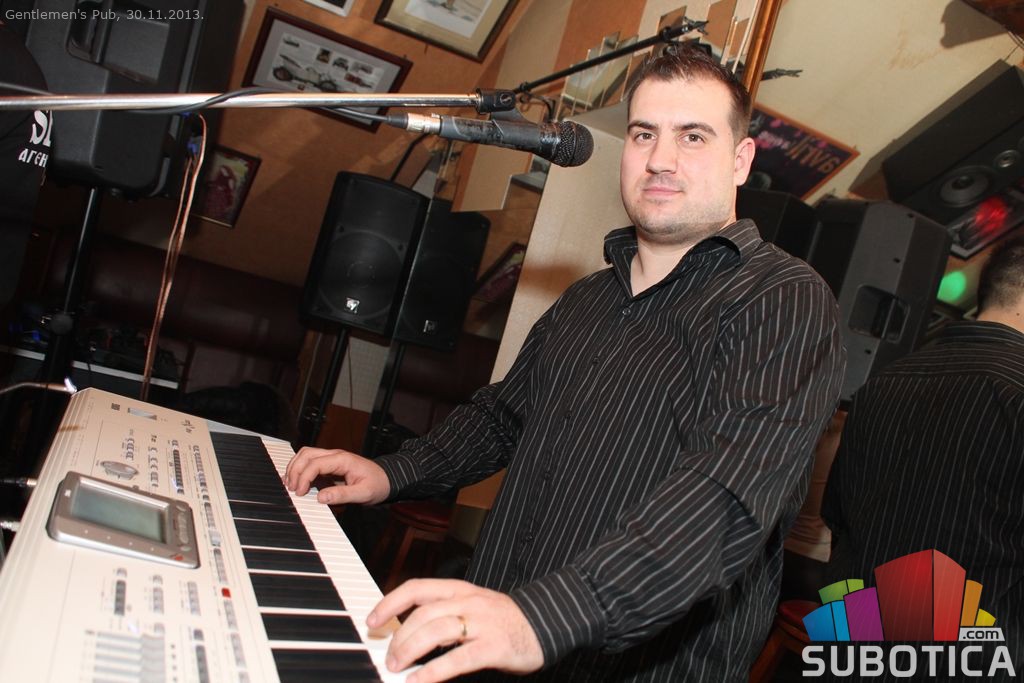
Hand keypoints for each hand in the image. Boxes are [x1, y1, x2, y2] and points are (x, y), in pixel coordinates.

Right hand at [283, 446, 389, 504]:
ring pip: (306, 454)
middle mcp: (335, 455)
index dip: (304, 477)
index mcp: (343, 460)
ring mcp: (332, 458)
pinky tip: (296, 481)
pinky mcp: (330, 464)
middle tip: (291, 489)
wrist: (387, 479)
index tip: (300, 493)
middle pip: (306, 454)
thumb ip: (342, 495)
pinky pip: (311, 461)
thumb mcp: (364, 493)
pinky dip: (300, 469)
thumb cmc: (378, 484)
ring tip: (290, 485)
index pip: (315, 463)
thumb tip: (321, 498)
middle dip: (295, 470)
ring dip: (295, 467)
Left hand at [367, 579, 543, 682]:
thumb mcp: (473, 606)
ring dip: (409, 650)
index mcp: (460, 590)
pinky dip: (433, 671)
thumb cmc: (505, 619)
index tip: (373, 621)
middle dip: (398, 636)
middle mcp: (469, 602)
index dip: (390, 603)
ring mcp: (482, 624)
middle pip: (423, 613)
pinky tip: (419, 681)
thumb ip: (445, 614)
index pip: (417, 588)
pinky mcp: (494, 647)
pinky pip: (458, 659)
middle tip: (387, 657)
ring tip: (396, 667)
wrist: (547, 622)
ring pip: (436, 631)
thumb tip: (408, 634)